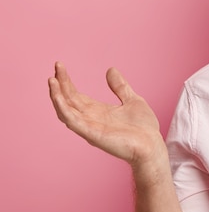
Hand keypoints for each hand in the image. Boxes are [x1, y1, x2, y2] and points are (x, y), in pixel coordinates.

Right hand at [48, 62, 165, 168]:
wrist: (152, 145)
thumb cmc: (144, 128)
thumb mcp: (132, 100)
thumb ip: (120, 87)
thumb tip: (110, 69)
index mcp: (98, 111)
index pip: (75, 95)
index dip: (66, 82)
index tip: (60, 66)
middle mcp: (90, 119)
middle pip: (68, 100)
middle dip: (60, 84)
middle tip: (56, 66)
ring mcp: (90, 127)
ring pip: (66, 111)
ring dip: (57, 96)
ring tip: (52, 80)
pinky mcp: (92, 135)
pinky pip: (73, 122)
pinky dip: (64, 110)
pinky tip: (58, 97)